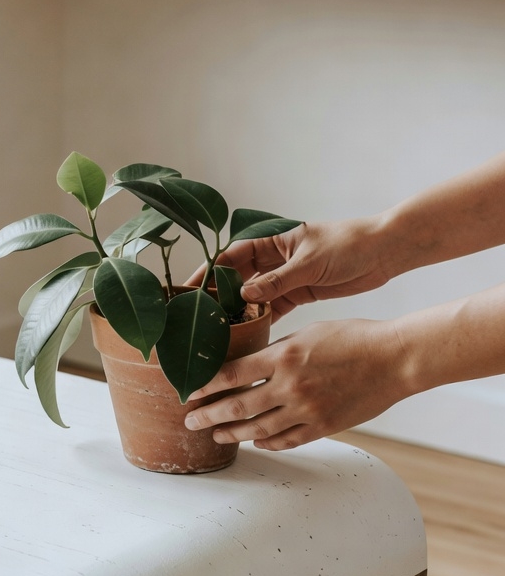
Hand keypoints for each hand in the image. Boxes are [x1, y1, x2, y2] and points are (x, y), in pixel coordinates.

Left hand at [184, 318, 409, 449]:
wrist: (394, 359)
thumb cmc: (354, 338)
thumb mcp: (309, 333)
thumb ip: (279, 350)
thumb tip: (252, 363)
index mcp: (283, 357)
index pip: (231, 374)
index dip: (206, 386)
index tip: (189, 391)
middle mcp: (290, 386)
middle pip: (237, 406)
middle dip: (209, 415)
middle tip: (190, 420)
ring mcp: (307, 410)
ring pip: (259, 429)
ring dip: (233, 433)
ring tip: (216, 435)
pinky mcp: (324, 426)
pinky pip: (288, 440)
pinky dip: (269, 443)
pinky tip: (257, 442)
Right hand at [188, 217, 393, 320]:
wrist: (385, 252)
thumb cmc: (348, 245)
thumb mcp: (310, 263)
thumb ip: (277, 280)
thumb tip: (244, 295)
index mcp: (274, 240)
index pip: (232, 255)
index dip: (209, 271)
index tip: (191, 289)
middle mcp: (276, 258)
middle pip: (239, 277)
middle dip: (220, 295)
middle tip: (201, 317)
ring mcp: (287, 277)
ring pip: (255, 296)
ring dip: (241, 311)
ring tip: (221, 331)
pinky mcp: (300, 293)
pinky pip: (274, 308)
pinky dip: (263, 320)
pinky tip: (249, 335)